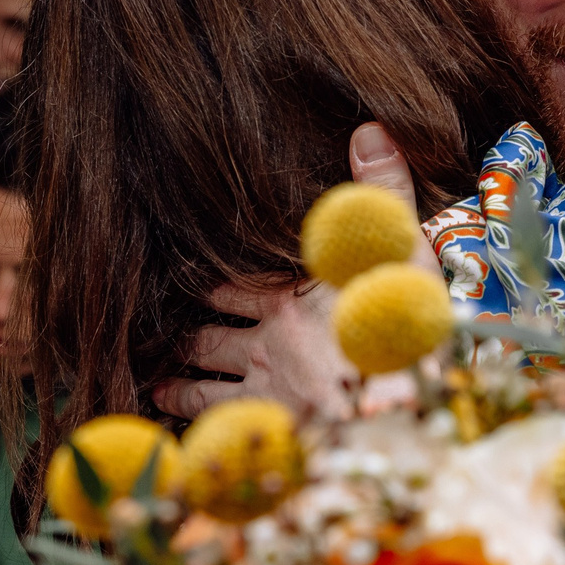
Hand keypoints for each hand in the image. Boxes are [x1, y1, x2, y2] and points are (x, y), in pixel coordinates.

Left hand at [148, 123, 432, 421]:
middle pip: (210, 332)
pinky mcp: (265, 430)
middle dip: (190, 332)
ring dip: (178, 381)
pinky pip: (212, 429)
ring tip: (158, 385)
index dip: (214, 283)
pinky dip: (189, 429)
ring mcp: (261, 388)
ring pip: (200, 381)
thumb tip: (371, 129)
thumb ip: (385, 193)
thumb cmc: (406, 329)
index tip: (194, 282)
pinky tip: (177, 435)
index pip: (236, 281)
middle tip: (166, 335)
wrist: (399, 409)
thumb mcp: (406, 250)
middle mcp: (266, 339)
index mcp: (291, 293)